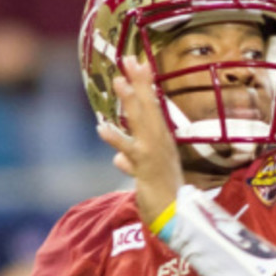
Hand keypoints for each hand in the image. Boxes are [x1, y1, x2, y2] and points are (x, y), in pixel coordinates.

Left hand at [96, 56, 184, 226]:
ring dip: (130, 101)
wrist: (174, 216)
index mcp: (162, 139)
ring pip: (141, 122)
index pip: (153, 106)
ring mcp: (154, 153)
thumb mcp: (146, 174)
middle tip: (129, 59)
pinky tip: (101, 128)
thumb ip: (130, 162)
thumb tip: (118, 160)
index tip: (138, 62)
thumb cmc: (165, 195)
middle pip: (149, 106)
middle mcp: (161, 142)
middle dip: (139, 82)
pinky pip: (129, 151)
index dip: (145, 84)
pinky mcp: (146, 168)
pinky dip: (115, 139)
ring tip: (119, 81)